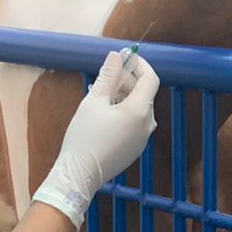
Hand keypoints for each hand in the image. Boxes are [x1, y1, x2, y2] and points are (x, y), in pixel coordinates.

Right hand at [33, 51, 159, 227]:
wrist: (80, 175)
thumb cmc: (85, 137)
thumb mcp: (94, 101)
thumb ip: (108, 76)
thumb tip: (116, 56)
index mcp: (139, 111)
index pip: (151, 79)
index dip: (140, 65)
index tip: (125, 59)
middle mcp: (147, 125)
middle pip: (145, 94)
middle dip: (129, 81)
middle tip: (107, 76)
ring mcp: (143, 139)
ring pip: (139, 109)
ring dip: (125, 96)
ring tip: (102, 95)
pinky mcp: (135, 149)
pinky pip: (135, 123)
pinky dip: (124, 112)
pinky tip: (105, 114)